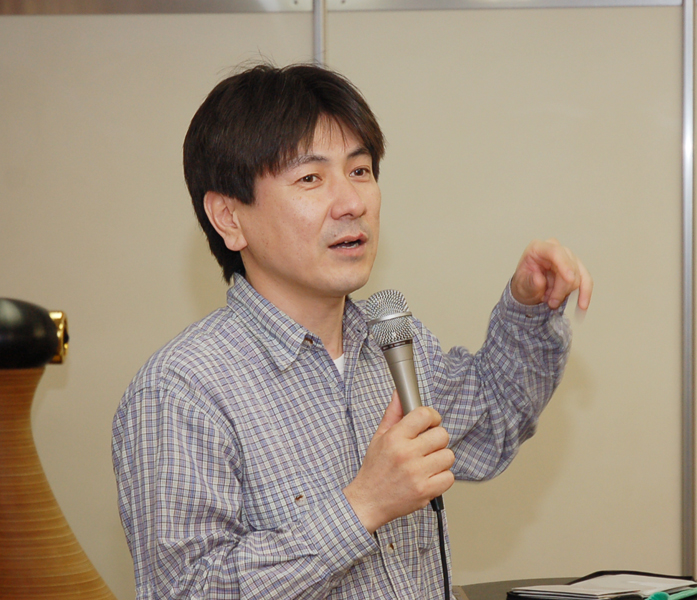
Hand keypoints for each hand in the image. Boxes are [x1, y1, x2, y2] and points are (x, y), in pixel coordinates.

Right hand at [343, 391, 454, 533]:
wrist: (368, 502)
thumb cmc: (375, 469)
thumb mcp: (379, 437)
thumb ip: (393, 414)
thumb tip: (400, 394)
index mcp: (395, 438)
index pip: (425, 415)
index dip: (432, 417)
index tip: (430, 423)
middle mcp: (406, 454)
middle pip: (442, 435)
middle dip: (436, 439)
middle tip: (427, 446)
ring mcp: (417, 473)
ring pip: (448, 455)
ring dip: (440, 459)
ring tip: (427, 463)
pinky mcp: (425, 491)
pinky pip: (449, 477)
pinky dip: (442, 477)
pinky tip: (429, 476)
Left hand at [510, 238, 592, 310]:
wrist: (528, 290)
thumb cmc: (524, 283)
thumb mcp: (521, 285)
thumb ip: (529, 283)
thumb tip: (539, 280)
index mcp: (538, 248)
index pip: (555, 252)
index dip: (564, 265)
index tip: (569, 279)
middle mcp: (555, 249)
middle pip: (569, 267)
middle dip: (561, 289)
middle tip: (551, 303)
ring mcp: (567, 257)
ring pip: (578, 276)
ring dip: (567, 293)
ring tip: (553, 302)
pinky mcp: (576, 268)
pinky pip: (586, 280)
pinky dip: (584, 293)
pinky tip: (582, 305)